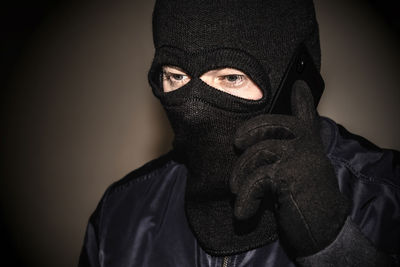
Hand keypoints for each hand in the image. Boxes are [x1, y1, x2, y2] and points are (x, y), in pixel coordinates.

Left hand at [230, 80, 348, 256]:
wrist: (322, 231)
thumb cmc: (302, 202)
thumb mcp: (294, 174)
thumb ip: (281, 157)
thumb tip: (252, 146)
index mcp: (308, 144)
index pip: (306, 115)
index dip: (303, 99)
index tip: (299, 84)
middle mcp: (307, 145)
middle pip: (272, 123)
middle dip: (250, 130)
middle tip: (237, 142)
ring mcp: (301, 156)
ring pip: (258, 151)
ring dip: (241, 172)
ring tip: (235, 189)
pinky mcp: (291, 173)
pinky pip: (257, 178)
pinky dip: (246, 196)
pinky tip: (243, 212)